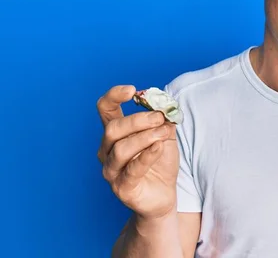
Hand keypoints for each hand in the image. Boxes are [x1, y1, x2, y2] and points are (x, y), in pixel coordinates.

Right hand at [97, 85, 179, 219]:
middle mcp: (107, 150)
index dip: (113, 96)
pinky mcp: (122, 188)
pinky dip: (147, 155)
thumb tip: (164, 101)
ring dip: (146, 137)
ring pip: (121, 149)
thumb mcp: (164, 134)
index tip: (132, 90)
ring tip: (164, 133)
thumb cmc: (160, 162)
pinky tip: (159, 146)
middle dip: (139, 120)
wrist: (163, 194)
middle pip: (114, 129)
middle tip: (160, 118)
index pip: (105, 109)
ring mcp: (111, 170)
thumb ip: (162, 118)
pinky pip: (132, 169)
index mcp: (115, 133)